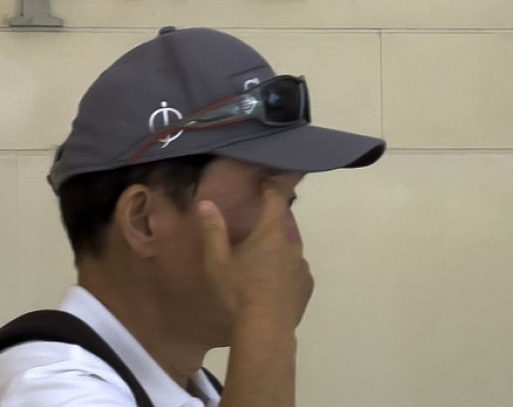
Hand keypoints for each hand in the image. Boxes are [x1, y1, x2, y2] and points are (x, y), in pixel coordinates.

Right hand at [197, 188, 313, 330]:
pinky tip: (273, 284)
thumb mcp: (218, 261)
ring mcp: (302, 266)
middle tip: (257, 227)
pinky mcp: (307, 286)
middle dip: (272, 222)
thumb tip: (206, 202)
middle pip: (284, 225)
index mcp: (272, 233)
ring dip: (279, 249)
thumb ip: (213, 230)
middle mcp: (292, 244)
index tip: (265, 183)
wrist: (265, 329)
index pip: (275, 200)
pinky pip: (296, 271)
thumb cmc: (238, 292)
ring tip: (262, 261)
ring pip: (290, 249)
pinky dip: (286, 271)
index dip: (270, 188)